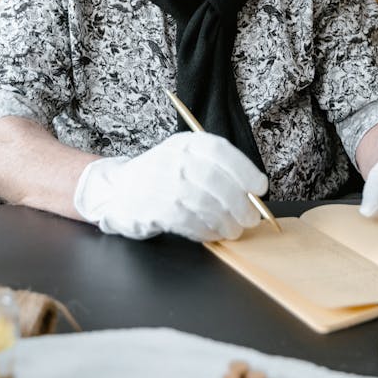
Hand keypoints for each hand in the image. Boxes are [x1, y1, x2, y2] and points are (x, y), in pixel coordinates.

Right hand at [73, 132, 268, 241]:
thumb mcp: (184, 157)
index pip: (220, 151)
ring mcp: (162, 184)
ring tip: (233, 229)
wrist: (118, 190)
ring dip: (226, 221)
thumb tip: (252, 190)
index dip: (245, 170)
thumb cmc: (160, 175)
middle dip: (240, 203)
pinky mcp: (155, 210)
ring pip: (205, 203)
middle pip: (216, 180)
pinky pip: (190, 223)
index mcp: (185, 143)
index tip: (260, 187)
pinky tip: (213, 234)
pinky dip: (208, 232)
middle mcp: (174, 160)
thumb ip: (215, 167)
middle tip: (251, 218)